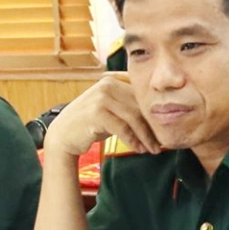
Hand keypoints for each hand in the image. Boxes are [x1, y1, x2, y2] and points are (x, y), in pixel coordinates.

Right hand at [43, 73, 158, 159]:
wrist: (63, 134)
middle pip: (140, 106)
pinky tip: (139, 149)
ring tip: (153, 149)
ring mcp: (101, 98)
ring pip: (134, 118)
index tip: (165, 127)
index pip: (141, 95)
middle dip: (153, 127)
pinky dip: (133, 141)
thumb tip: (161, 114)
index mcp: (114, 80)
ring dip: (146, 136)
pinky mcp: (96, 113)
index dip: (155, 112)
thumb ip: (129, 104)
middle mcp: (107, 85)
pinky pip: (123, 128)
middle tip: (162, 142)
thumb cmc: (92, 122)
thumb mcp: (111, 108)